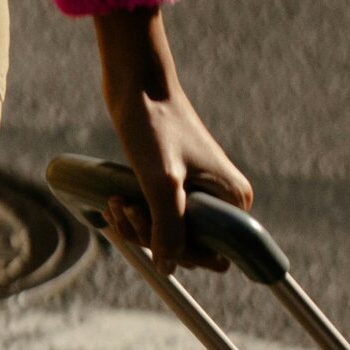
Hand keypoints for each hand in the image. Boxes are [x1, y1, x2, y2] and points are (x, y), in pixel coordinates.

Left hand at [95, 6, 252, 277]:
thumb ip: (168, 228)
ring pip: (170, 235)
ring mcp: (199, 195)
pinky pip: (158, 218)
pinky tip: (116, 201)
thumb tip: (168, 268)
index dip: (182, 254)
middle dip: (153, 237)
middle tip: (125, 207)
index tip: (151, 230)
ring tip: (116, 202)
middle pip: (191, 248)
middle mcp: (222, 201)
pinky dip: (136, 217)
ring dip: (138, 227)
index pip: (216, 256)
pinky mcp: (176, 186)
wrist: (137, 82)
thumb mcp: (162, 181)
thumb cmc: (154, 124)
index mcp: (233, 202)